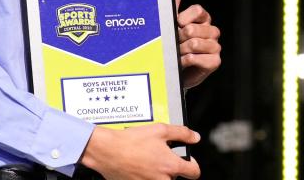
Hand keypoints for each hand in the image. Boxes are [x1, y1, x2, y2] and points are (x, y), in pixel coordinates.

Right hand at [79, 123, 200, 179]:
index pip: (194, 173)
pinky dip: (144, 176)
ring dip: (158, 173)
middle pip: (175, 177)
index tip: (188, 162)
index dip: (193, 166)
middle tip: (158, 155)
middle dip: (170, 168)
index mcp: (171, 165)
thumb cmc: (131, 141)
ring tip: (146, 160)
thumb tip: (195, 137)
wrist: (107, 151)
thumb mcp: (160, 130)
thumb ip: (181, 133)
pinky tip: (137, 166)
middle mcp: (162, 179)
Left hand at [173, 0, 220, 88]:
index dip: (184, 18)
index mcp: (202, 18)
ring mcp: (215, 46)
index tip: (176, 24)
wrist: (172, 69)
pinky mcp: (215, 62)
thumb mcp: (171, 20)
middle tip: (174, 42)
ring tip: (177, 53)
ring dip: (182, 50)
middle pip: (195, 28)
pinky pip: (203, 59)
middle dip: (180, 37)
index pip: (198, 10)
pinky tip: (183, 62)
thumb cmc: (172, 43)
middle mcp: (211, 31)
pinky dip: (189, 61)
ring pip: (198, 43)